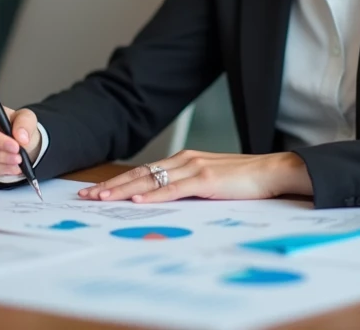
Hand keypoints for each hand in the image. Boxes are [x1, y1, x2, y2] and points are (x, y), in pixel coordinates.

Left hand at [77, 150, 311, 203]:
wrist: (272, 170)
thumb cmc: (244, 179)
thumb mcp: (209, 181)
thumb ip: (187, 186)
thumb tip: (165, 199)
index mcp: (184, 159)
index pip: (143, 172)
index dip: (118, 181)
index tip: (96, 191)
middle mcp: (184, 160)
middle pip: (140, 174)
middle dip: (110, 185)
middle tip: (86, 195)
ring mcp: (194, 167)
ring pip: (151, 181)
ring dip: (123, 190)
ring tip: (101, 198)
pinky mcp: (206, 179)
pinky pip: (174, 189)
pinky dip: (154, 195)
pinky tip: (137, 200)